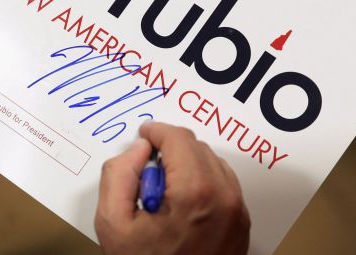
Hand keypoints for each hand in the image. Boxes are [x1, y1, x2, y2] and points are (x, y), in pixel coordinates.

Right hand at [95, 123, 250, 254]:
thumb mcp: (112, 223)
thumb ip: (119, 174)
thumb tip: (139, 149)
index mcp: (194, 192)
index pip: (178, 138)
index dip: (156, 132)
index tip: (143, 137)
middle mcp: (224, 197)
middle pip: (196, 147)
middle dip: (170, 150)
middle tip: (148, 175)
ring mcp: (238, 212)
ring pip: (212, 163)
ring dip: (188, 165)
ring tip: (165, 195)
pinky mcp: (243, 225)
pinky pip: (224, 185)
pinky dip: (203, 183)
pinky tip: (183, 206)